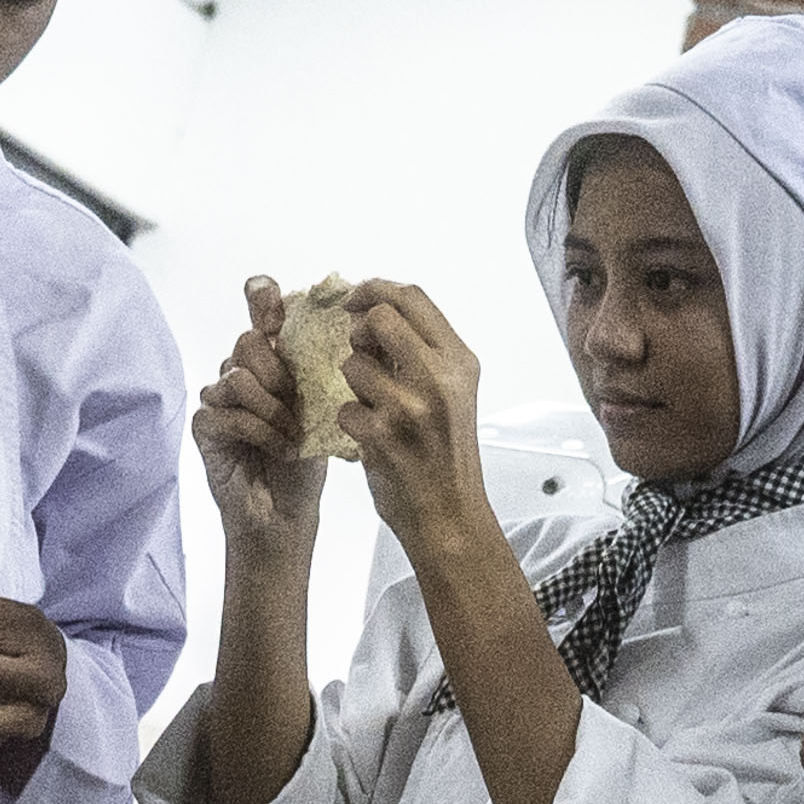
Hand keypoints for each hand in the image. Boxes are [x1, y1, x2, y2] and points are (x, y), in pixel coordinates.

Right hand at [191, 277, 322, 550]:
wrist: (288, 512)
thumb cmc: (308, 460)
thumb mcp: (330, 408)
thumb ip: (333, 369)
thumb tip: (361, 332)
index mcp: (273, 358)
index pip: (259, 307)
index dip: (263, 296)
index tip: (275, 308)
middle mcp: (242, 371)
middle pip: (247, 341)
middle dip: (278, 372)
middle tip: (296, 405)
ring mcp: (218, 397)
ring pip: (236, 375)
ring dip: (272, 408)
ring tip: (290, 435)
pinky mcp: (205, 425)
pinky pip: (226, 411)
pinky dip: (258, 430)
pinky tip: (277, 449)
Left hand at [329, 279, 490, 544]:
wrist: (450, 515)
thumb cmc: (445, 456)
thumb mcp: (452, 394)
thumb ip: (422, 353)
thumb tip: (374, 314)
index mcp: (459, 361)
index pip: (411, 296)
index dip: (374, 289)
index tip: (355, 299)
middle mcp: (439, 378)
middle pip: (379, 316)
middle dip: (358, 330)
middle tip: (360, 351)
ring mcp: (411, 406)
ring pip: (353, 364)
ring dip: (352, 383)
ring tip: (372, 406)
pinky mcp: (384, 436)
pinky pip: (344, 408)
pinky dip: (350, 421)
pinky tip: (369, 437)